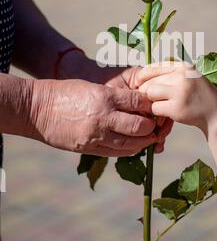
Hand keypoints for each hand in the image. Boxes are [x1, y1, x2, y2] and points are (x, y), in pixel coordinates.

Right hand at [57, 52, 172, 153]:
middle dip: (152, 126)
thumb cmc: (66, 92)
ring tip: (147, 136)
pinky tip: (132, 145)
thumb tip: (139, 107)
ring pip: (132, 144)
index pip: (140, 103)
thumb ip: (116, 98)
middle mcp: (103, 117)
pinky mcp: (89, 148)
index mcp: (105, 96)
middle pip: (141, 127)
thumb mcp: (93, 87)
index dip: (151, 106)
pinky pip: (117, 153)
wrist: (37, 108)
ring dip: (143, 141)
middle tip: (155, 124)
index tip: (154, 106)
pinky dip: (129, 149)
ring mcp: (96, 136)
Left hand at [136, 62, 216, 137]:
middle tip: (147, 98)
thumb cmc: (198, 95)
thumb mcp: (189, 77)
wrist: (216, 113)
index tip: (139, 83)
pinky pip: (155, 108)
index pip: (153, 68)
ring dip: (151, 101)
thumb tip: (140, 75)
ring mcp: (180, 92)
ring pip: (150, 93)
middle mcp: (182, 76)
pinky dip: (156, 112)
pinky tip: (164, 113)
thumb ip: (170, 73)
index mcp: (183, 66)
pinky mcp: (177, 107)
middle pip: (150, 82)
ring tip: (158, 104)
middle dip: (145, 91)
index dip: (143, 76)